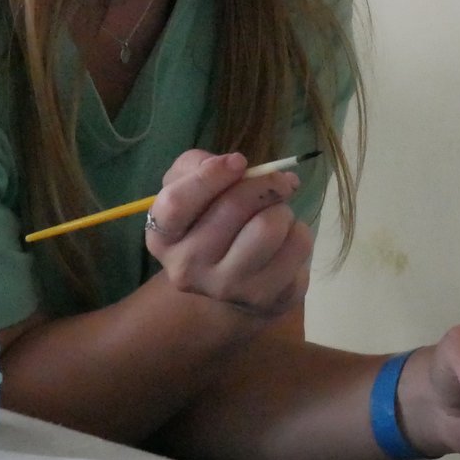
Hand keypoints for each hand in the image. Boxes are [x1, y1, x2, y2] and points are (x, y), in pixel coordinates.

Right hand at [142, 150, 313, 319]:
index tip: (239, 161)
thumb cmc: (206, 223)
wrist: (227, 284)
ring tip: (275, 213)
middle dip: (264, 183)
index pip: (178, 202)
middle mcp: (187, 268)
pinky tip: (284, 239)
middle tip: (276, 181)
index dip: (211, 175)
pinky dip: (297, 230)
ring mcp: (227, 288)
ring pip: (269, 226)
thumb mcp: (188, 188)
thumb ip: (198, 165)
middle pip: (233, 207)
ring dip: (282, 209)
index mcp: (162, 237)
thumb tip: (235, 165)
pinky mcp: (266, 298)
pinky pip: (297, 246)